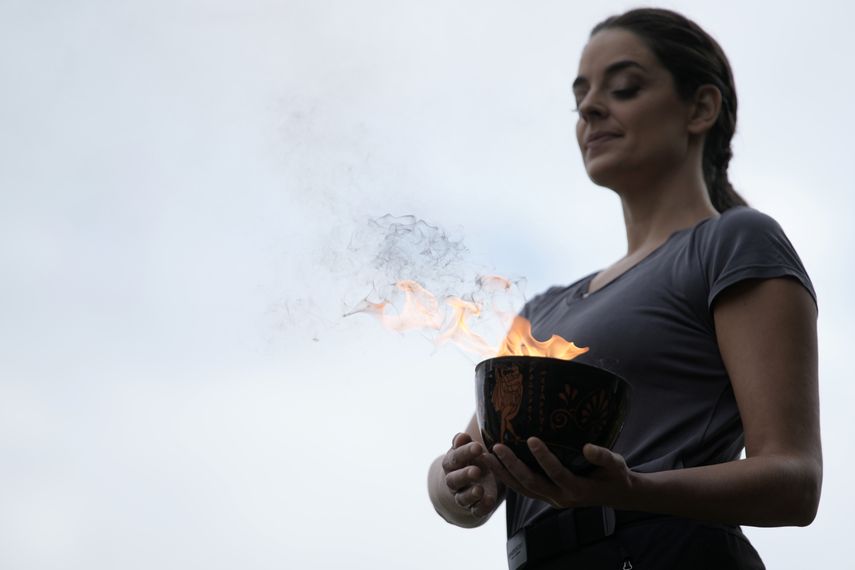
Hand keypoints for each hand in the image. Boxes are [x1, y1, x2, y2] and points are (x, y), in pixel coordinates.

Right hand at [441, 432, 501, 517]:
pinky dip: (482, 507)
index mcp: (451, 465)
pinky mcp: (474, 508)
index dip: (464, 453)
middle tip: (476, 471)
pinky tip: (489, 500)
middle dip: (464, 476)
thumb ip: (463, 443)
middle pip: (453, 480)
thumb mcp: (467, 450)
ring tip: (480, 489)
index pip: (454, 459)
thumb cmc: (470, 460)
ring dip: (471, 494)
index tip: (478, 447)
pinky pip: (476, 511)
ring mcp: (463, 496)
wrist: (471, 482)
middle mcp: (454, 482)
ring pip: (462, 498)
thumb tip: (462, 436)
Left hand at [481, 437, 635, 508]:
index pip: (556, 472)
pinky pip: (522, 489)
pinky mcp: (545, 496)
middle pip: (530, 483)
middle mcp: (560, 497)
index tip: (531, 438)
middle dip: (512, 465)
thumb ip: (602, 456)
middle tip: (496, 446)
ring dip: (502, 473)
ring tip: (485, 456)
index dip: (543, 457)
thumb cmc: (615, 475)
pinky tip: (494, 463)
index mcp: (577, 489)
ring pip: (521, 489)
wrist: (615, 495)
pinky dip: (506, 477)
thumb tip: (587, 446)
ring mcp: (550, 498)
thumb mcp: (616, 465)